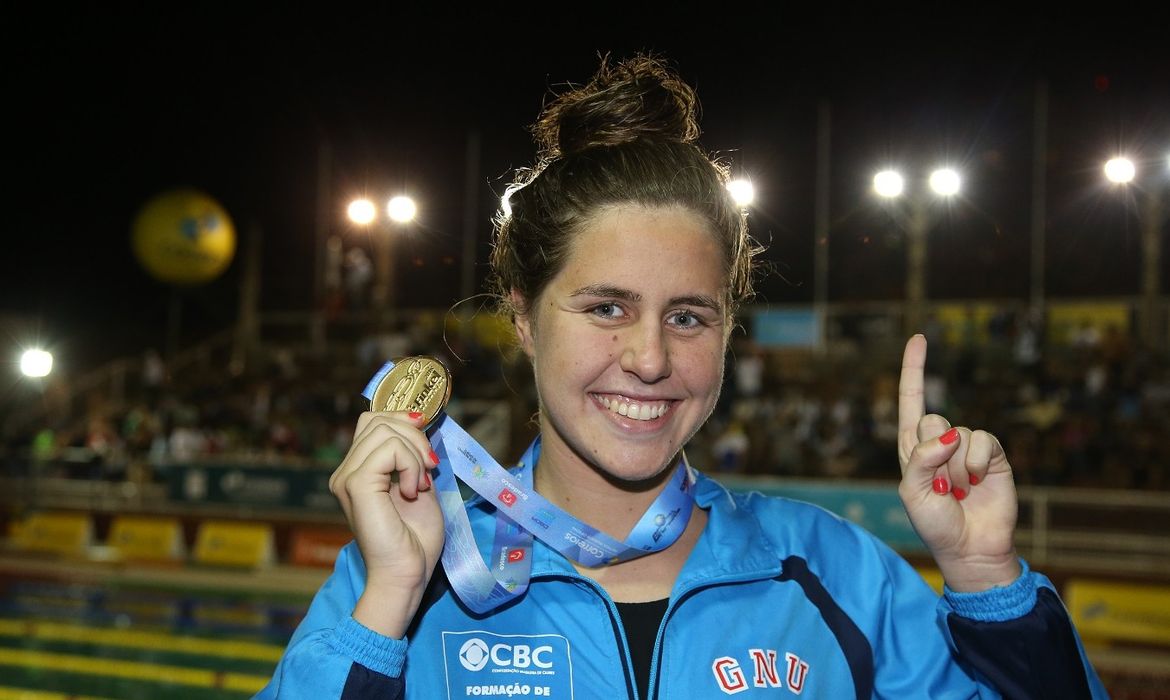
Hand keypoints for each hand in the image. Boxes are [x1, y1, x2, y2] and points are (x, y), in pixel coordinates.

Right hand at [329, 411, 444, 636]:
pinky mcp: (356, 485)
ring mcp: (347, 477)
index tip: (427, 452)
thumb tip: (421, 423)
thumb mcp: (420, 485)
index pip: (373, 421)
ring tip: (421, 485)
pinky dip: (411, 465)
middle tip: (430, 469)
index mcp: (358, 470)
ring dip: (415, 453)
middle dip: (414, 435)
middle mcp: (346, 471)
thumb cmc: (415, 540)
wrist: (406, 574)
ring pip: (384, 429)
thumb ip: (414, 456)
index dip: (404, 423)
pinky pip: (389, 449)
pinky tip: (414, 490)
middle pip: (378, 419)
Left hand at [897, 335, 1020, 591]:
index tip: (919, 338)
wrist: (970, 547)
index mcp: (912, 447)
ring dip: (956, 466)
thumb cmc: (935, 523)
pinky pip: (982, 440)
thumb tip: (948, 434)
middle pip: (932, 417)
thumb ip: (921, 459)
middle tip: (941, 485)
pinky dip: (977, 461)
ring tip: (960, 490)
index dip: (914, 369)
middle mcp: (938, 442)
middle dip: (934, 453)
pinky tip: (978, 482)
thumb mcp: (913, 493)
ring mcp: (966, 447)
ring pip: (957, 431)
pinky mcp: (992, 454)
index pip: (911, 400)